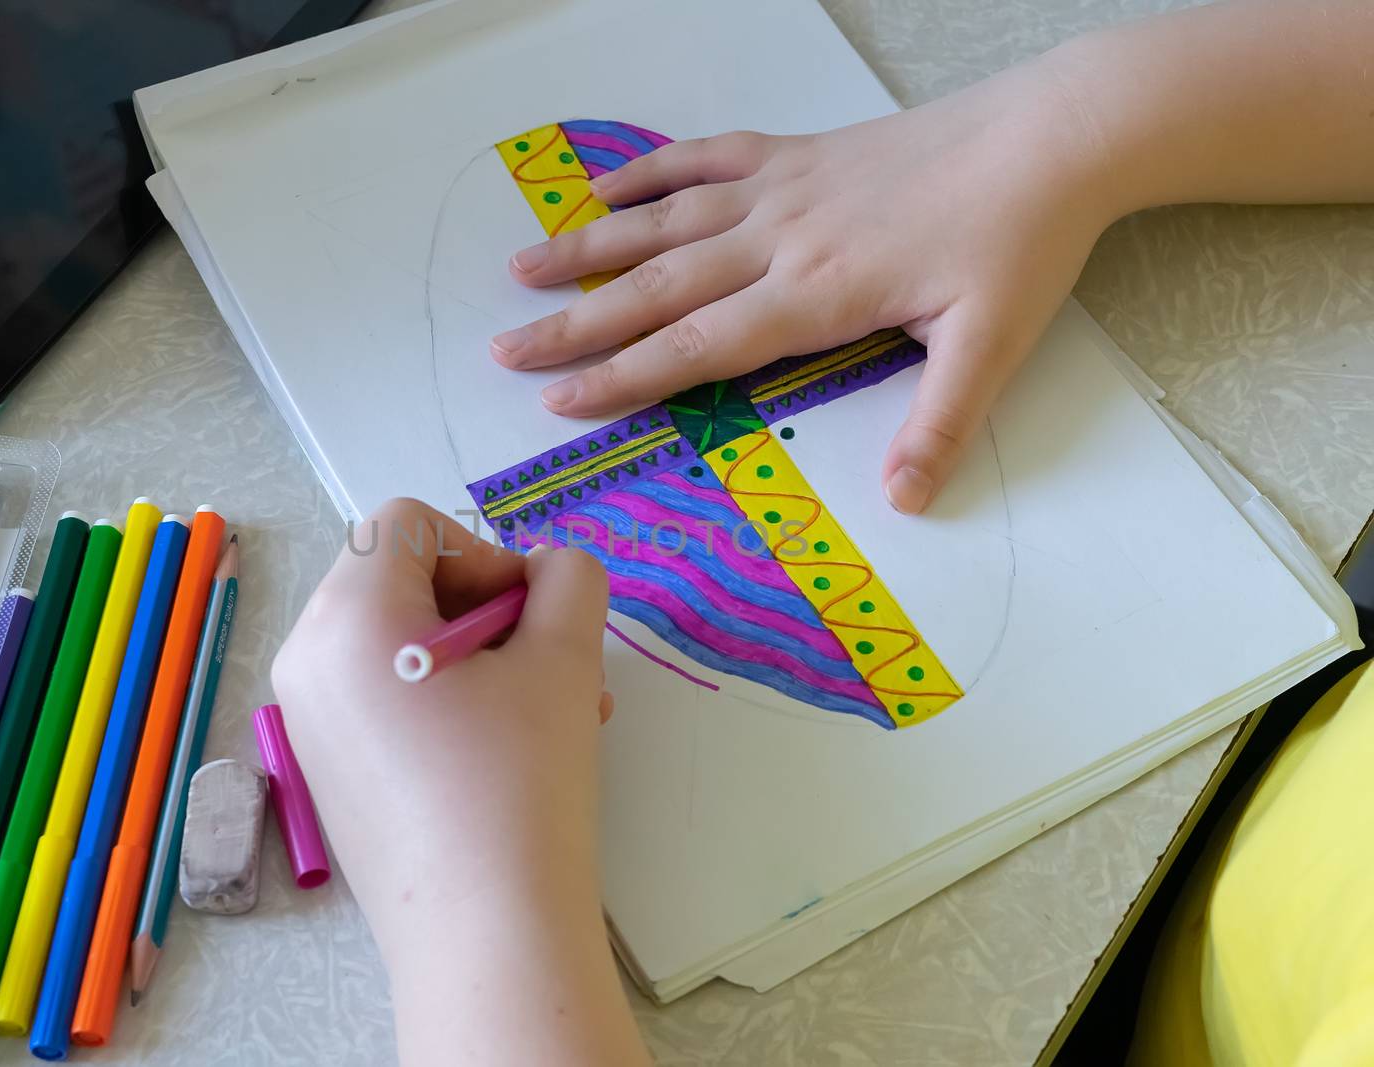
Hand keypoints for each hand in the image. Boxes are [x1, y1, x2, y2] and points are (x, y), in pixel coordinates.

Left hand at [271, 499, 648, 1066]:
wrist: (485, 934)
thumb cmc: (518, 783)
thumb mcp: (564, 661)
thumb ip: (569, 582)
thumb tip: (551, 570)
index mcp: (346, 617)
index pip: (407, 523)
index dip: (482, 551)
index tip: (528, 620)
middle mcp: (307, 660)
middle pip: (398, 579)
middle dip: (487, 610)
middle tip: (551, 666)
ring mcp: (308, 720)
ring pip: (399, 642)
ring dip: (480, 658)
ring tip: (550, 715)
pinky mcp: (326, 769)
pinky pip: (383, 696)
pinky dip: (444, 700)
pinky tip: (506, 752)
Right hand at [491, 59, 1113, 513]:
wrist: (1049, 137)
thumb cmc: (1019, 242)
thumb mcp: (990, 344)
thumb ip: (938, 424)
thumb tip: (904, 502)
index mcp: (815, 293)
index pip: (697, 345)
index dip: (623, 376)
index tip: (560, 399)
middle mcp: (779, 239)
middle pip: (657, 286)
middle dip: (576, 324)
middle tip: (505, 349)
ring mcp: (782, 189)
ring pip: (664, 220)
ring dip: (590, 247)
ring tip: (523, 269)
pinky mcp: (796, 154)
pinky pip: (704, 158)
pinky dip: (649, 172)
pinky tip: (606, 188)